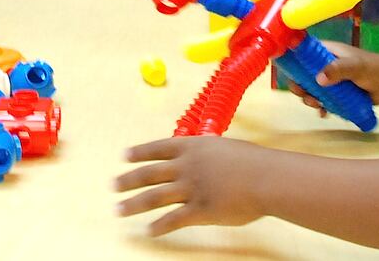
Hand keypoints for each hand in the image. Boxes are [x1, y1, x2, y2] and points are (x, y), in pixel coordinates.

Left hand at [114, 136, 267, 235]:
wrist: (266, 178)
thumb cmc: (254, 162)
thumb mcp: (226, 149)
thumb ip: (209, 155)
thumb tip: (204, 159)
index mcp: (192, 147)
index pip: (158, 148)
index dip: (139, 153)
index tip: (124, 156)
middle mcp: (186, 166)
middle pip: (149, 173)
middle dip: (128, 180)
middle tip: (112, 185)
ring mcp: (190, 188)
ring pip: (154, 197)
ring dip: (133, 204)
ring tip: (118, 210)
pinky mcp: (199, 210)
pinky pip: (173, 219)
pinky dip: (159, 226)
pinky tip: (149, 230)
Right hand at [289, 41, 378, 115]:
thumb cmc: (374, 69)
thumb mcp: (355, 67)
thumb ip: (338, 70)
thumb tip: (318, 80)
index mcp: (327, 52)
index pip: (303, 54)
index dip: (294, 63)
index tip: (291, 76)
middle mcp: (326, 65)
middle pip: (304, 75)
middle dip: (301, 87)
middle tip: (306, 96)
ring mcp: (332, 80)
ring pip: (312, 90)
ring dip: (311, 99)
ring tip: (319, 106)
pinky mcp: (338, 93)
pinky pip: (324, 100)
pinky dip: (322, 107)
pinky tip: (325, 113)